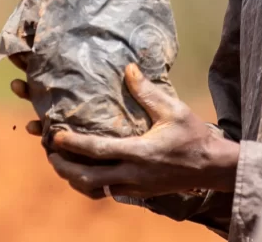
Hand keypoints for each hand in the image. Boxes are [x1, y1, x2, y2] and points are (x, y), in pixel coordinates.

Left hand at [13, 64, 239, 199]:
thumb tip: (129, 69)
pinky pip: (107, 192)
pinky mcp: (139, 193)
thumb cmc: (193, 136)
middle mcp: (133, 174)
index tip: (55, 135)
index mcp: (139, 152)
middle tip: (50, 153)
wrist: (211, 167)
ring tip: (63, 163)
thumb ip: (148, 92)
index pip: (97, 150)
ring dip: (75, 178)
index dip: (73, 144)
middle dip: (64, 168)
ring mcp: (135, 187)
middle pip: (87, 178)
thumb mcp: (173, 110)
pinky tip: (87, 172)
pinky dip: (92, 184)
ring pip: (95, 189)